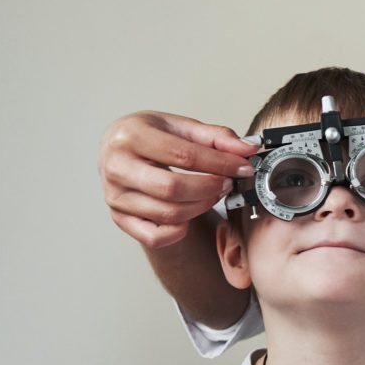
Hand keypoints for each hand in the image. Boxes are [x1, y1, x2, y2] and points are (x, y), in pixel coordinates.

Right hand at [99, 110, 257, 248]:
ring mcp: (115, 196)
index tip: (243, 166)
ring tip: (214, 193)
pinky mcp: (120, 219)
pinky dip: (179, 230)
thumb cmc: (151, 137)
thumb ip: (216, 137)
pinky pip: (155, 236)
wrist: (119, 151)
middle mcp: (116, 167)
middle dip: (210, 188)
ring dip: (202, 206)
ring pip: (169, 213)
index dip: (220, 164)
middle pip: (173, 188)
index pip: (184, 156)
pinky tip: (190, 214)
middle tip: (228, 183)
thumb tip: (248, 149)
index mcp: (129, 136)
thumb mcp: (181, 127)